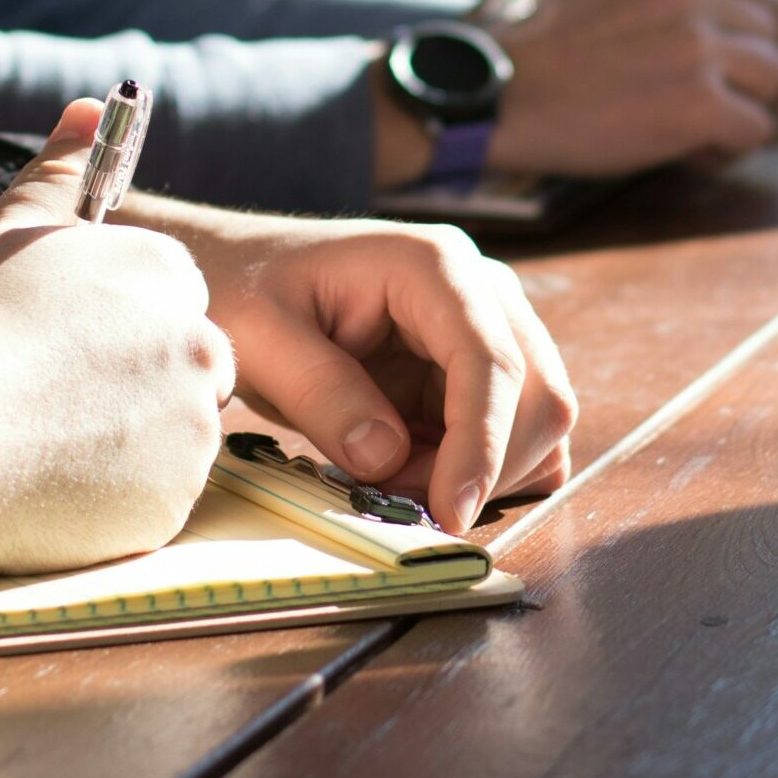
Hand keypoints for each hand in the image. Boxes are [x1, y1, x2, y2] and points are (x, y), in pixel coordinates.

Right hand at [0, 101, 234, 573]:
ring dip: (124, 443)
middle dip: (133, 386)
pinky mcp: (174, 500)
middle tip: (50, 402)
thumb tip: (90, 108)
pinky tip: (49, 486)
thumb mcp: (4, 233)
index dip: (113, 329)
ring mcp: (192, 426)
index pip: (170, 301)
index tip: (61, 350)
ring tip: (39, 442)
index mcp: (163, 273)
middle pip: (186, 368)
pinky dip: (114, 499)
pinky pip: (155, 499)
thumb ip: (59, 172)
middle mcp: (196, 343)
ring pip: (173, 436)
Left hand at [136, 208, 577, 533]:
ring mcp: (487, 327)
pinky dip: (480, 470)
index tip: (450, 513)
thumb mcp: (260, 339)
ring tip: (392, 479)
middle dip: (484, 466)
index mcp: (433, 265)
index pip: (490, 360)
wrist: (238, 272)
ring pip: (537, 420)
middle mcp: (481, 290)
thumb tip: (386, 458)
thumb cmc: (244, 290)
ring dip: (480, 473)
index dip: (481, 443)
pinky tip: (416, 472)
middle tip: (397, 501)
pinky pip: (515, 433)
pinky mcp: (478, 368)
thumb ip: (322, 394)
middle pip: (538, 393)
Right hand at [485, 0, 777, 176]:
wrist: (500, 97)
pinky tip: (688, 149)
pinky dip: (729, 147)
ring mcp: (696, 47)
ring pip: (776, 77)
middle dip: (750, 65)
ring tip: (697, 123)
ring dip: (747, 107)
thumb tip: (744, 5)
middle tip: (706, 94)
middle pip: (773, 26)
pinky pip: (756, 128)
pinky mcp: (697, 103)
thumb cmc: (550, 50)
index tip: (722, 26)